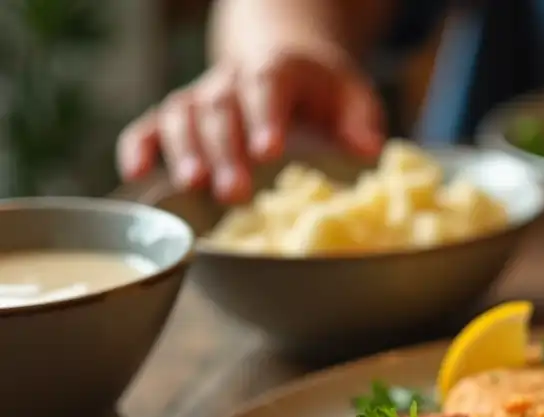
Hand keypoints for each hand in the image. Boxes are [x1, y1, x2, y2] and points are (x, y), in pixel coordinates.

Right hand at [117, 48, 383, 201]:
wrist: (285, 60)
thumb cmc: (323, 90)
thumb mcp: (353, 95)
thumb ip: (360, 119)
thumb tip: (369, 148)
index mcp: (278, 69)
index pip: (268, 86)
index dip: (265, 116)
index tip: (270, 150)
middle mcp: (232, 78)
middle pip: (220, 108)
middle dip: (225, 150)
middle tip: (235, 192)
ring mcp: (202, 95)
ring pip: (181, 113)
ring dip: (184, 150)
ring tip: (194, 184)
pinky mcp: (181, 114)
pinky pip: (150, 123)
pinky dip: (139, 144)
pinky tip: (135, 173)